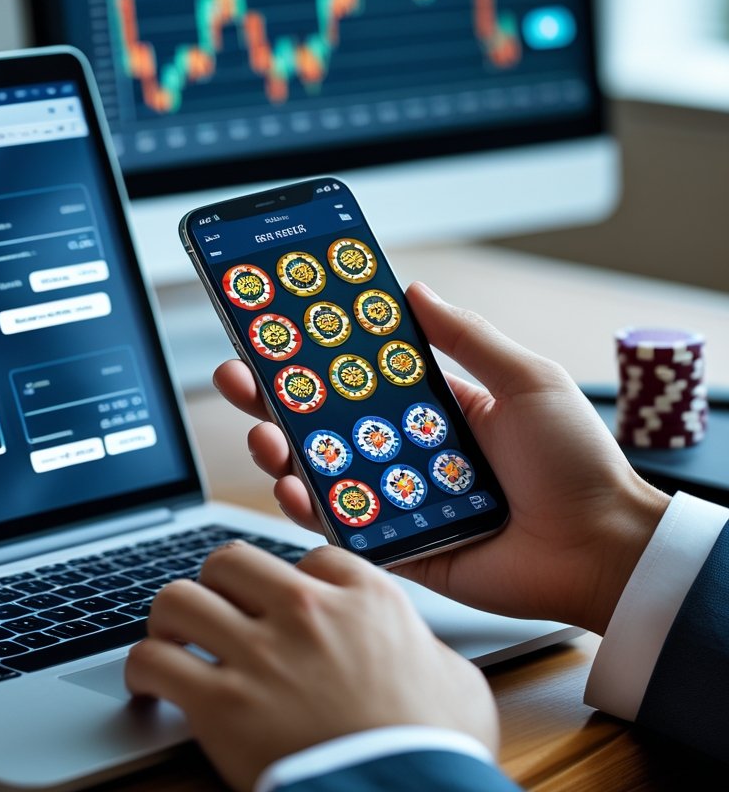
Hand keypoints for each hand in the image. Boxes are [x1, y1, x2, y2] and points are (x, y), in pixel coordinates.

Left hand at [126, 541, 498, 790]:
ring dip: (169, 621)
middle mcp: (307, 612)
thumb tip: (416, 648)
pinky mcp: (220, 703)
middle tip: (213, 613)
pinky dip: (143, 670)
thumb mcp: (457, 682)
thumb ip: (425, 647)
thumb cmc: (437, 750)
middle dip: (216, 586)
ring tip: (170, 641)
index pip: (309, 558)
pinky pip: (154, 660)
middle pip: (229, 561)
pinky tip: (149, 685)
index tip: (280, 606)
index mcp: (365, 598)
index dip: (289, 583)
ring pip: (179, 599)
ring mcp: (259, 654)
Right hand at [215, 282, 670, 633]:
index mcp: (430, 410)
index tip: (274, 330)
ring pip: (319, 472)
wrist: (603, 551)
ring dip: (280, 451)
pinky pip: (339, 526)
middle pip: (321, 422)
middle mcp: (402, 453)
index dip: (312, 356)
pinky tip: (290, 487)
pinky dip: (308, 509)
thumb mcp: (525, 381)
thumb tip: (413, 290)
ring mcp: (394, 500)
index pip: (355, 377)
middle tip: (237, 376)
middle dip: (271, 399)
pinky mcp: (394, 547)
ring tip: (264, 434)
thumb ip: (465, 337)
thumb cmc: (577, 464)